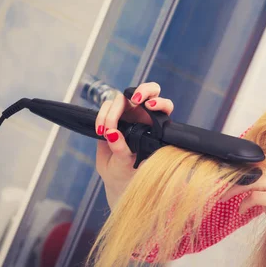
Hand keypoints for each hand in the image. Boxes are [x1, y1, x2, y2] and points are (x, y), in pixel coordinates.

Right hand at [95, 82, 173, 208]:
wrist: (116, 176)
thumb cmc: (128, 170)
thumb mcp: (126, 163)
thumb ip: (122, 149)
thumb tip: (113, 133)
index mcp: (157, 126)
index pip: (165, 106)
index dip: (160, 102)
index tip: (149, 106)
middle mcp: (145, 116)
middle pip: (149, 90)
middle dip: (142, 90)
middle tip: (134, 100)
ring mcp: (128, 113)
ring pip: (121, 98)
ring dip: (111, 113)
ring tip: (106, 131)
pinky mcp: (111, 114)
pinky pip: (106, 106)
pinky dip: (101, 116)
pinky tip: (100, 131)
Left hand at [219, 155, 265, 255]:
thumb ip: (261, 181)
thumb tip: (237, 173)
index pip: (259, 159)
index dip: (240, 165)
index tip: (225, 173)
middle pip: (253, 168)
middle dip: (234, 176)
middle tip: (220, 185)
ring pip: (252, 180)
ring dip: (235, 189)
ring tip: (224, 197)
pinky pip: (255, 196)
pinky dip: (244, 203)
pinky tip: (241, 210)